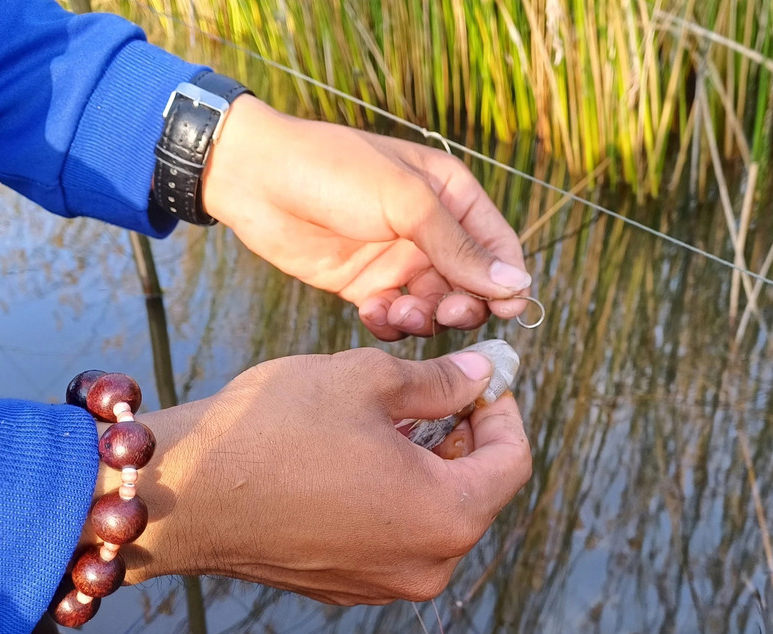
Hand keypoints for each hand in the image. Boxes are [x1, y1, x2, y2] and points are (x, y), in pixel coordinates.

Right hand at [90, 347, 531, 603]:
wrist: (183, 492)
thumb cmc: (274, 430)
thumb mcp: (368, 380)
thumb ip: (440, 380)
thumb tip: (479, 375)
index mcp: (444, 516)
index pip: (512, 462)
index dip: (504, 411)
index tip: (485, 379)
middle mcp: (424, 565)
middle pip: (477, 493)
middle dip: (467, 437)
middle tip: (444, 390)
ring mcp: (383, 583)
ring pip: (434, 515)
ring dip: (429, 465)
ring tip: (396, 417)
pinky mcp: (344, 585)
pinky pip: (394, 536)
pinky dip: (394, 495)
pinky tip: (360, 455)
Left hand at [202, 96, 529, 339]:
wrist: (257, 180)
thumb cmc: (333, 171)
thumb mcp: (405, 202)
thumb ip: (459, 247)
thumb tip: (516, 286)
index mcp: (450, 194)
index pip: (498, 247)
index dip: (507, 282)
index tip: (508, 311)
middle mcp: (430, 230)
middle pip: (472, 285)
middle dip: (465, 305)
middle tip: (446, 311)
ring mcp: (397, 260)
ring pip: (435, 308)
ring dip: (425, 318)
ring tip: (397, 309)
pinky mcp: (365, 286)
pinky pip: (395, 318)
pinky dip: (390, 323)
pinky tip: (370, 310)